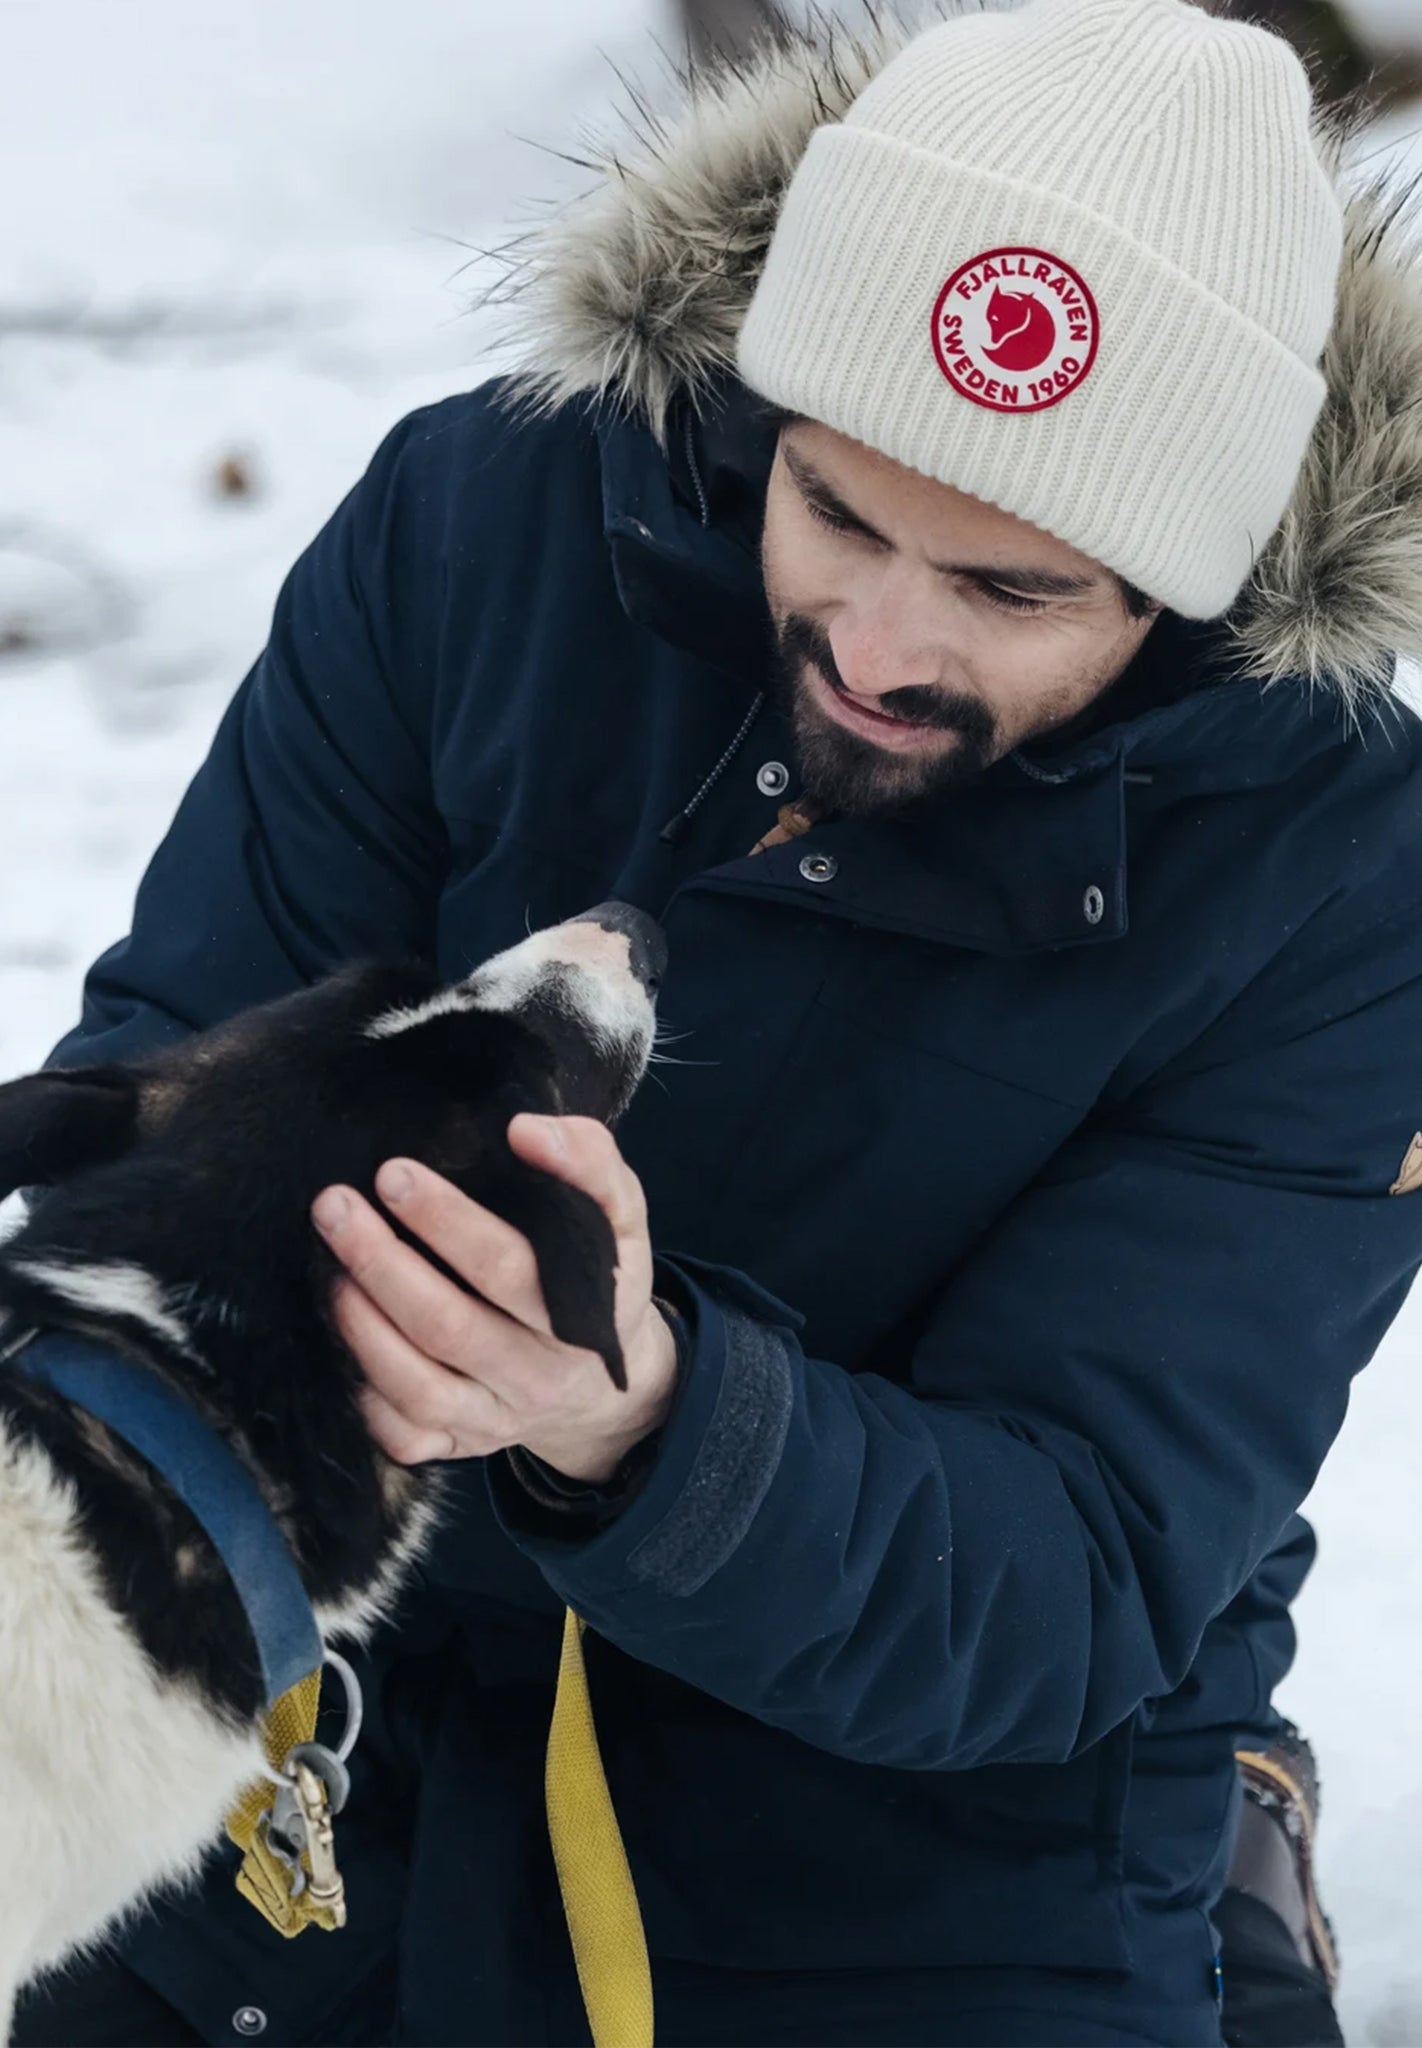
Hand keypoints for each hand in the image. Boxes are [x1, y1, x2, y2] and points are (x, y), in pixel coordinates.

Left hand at [311, 1114, 678, 1482]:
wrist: (605, 1386)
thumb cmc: (599, 1277)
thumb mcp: (620, 1216)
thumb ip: (589, 1161)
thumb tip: (526, 1131)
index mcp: (584, 1315)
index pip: (508, 1268)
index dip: (448, 1222)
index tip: (392, 1173)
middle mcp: (539, 1375)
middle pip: (449, 1326)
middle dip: (382, 1263)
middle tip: (334, 1206)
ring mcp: (497, 1418)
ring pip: (419, 1386)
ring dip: (362, 1325)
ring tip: (329, 1268)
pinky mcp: (462, 1446)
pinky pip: (406, 1435)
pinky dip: (364, 1394)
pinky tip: (340, 1339)